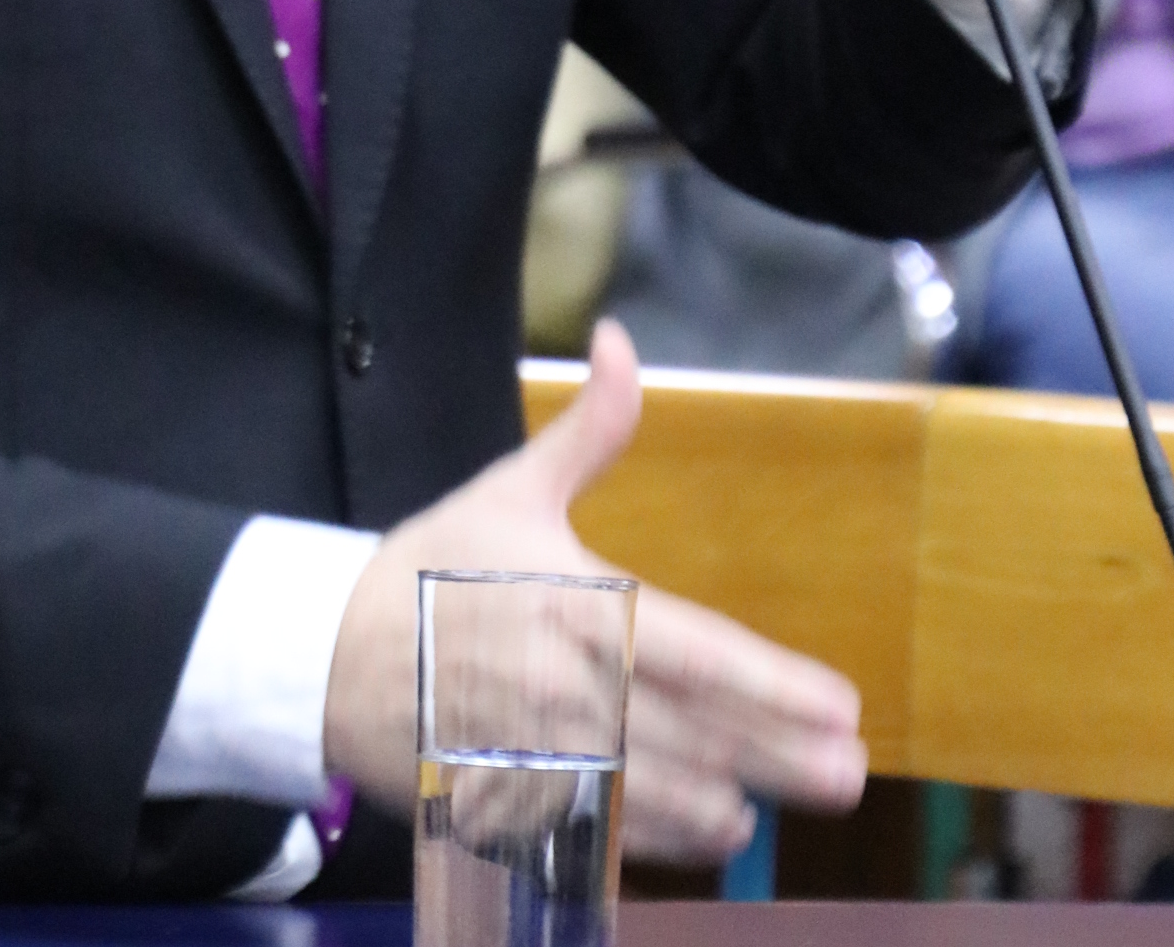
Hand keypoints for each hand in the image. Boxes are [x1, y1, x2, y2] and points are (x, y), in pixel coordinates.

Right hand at [321, 322, 867, 859]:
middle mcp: (567, 686)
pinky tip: (703, 829)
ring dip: (720, 802)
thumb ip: (589, 430)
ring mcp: (541, 754)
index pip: (695, 653)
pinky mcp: (513, 801)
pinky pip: (602, 828)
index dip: (773, 686)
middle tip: (848, 774)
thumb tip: (621, 340)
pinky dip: (656, 834)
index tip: (839, 705)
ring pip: (655, 790)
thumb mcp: (509, 489)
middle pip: (693, 731)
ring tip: (774, 808)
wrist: (325, 652)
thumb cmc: (429, 566)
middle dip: (776, 755)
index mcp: (574, 604)